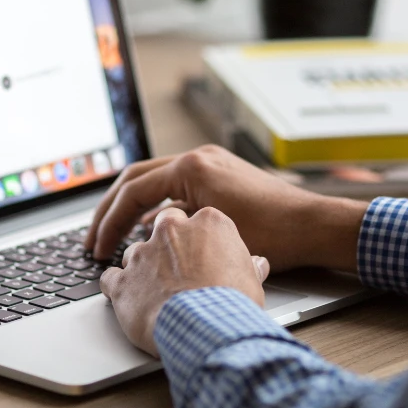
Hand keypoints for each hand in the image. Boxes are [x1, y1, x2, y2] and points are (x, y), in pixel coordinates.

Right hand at [87, 145, 367, 272]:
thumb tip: (142, 239)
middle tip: (93, 240)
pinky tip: (150, 234)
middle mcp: (199, 158)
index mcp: (192, 167)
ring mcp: (210, 163)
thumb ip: (171, 230)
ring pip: (154, 181)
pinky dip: (157, 208)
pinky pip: (176, 188)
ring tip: (114, 238)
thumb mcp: (212, 233)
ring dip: (131, 208)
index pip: (133, 191)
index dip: (109, 223)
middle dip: (110, 211)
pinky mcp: (220, 175)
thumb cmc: (273, 234)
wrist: (314, 226)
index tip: (98, 249)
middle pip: (135, 179)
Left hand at [100, 206, 270, 355]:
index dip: (200, 241)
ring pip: (135, 252)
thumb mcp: (252, 281)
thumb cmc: (232, 303)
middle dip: (168, 245)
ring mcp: (143, 254)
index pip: (198, 220)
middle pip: (163, 227)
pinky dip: (117, 288)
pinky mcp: (123, 281)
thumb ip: (248, 267)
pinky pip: (111, 278)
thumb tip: (257, 265)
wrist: (206, 328)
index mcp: (207, 223)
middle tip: (178, 268)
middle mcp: (171, 231)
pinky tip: (129, 300)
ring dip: (143, 268)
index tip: (203, 255)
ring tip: (156, 292)